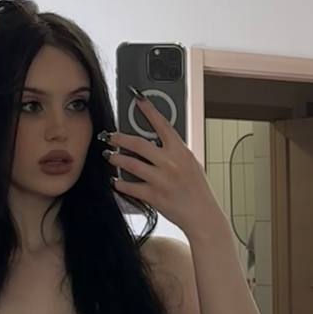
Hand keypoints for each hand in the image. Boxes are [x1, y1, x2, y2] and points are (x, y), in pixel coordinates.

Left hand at [102, 98, 224, 237]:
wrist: (202, 215)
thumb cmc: (197, 189)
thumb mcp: (191, 164)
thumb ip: (175, 151)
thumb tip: (157, 140)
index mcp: (181, 151)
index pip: (162, 124)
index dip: (148, 110)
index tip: (137, 98)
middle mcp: (170, 163)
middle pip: (138, 144)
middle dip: (119, 138)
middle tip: (110, 136)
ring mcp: (161, 180)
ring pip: (130, 163)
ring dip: (116, 158)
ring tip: (109, 156)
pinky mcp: (153, 196)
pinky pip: (130, 186)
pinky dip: (120, 183)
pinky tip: (115, 180)